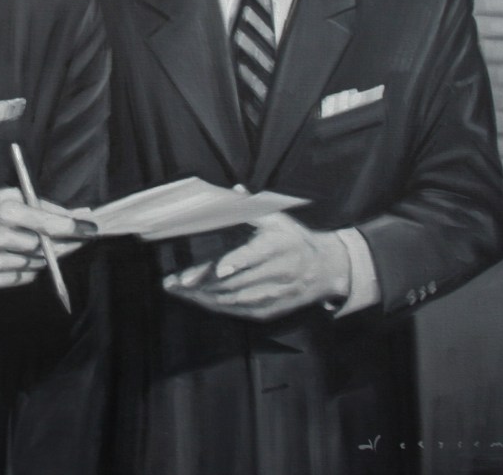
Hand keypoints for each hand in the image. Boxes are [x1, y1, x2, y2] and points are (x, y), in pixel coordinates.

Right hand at [0, 188, 96, 289]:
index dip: (75, 228)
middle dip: (66, 242)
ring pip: (37, 263)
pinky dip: (28, 266)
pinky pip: (23, 276)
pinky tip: (19, 253)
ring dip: (45, 254)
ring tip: (37, 241)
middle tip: (79, 237)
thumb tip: (80, 215)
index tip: (93, 228)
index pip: (50, 224)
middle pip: (47, 247)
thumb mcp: (8, 195)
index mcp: (3, 211)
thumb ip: (44, 207)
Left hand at [162, 213, 350, 320]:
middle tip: (176, 280)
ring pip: (235, 300)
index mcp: (278, 246)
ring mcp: (274, 295)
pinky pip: (239, 311)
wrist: (325, 270)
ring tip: (177, 289)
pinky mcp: (270, 310)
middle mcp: (278, 274)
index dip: (237, 262)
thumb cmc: (295, 240)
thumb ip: (253, 208)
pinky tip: (196, 299)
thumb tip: (235, 191)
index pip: (255, 256)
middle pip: (237, 281)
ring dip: (204, 297)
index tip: (220, 268)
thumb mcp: (280, 219)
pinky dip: (216, 306)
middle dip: (205, 282)